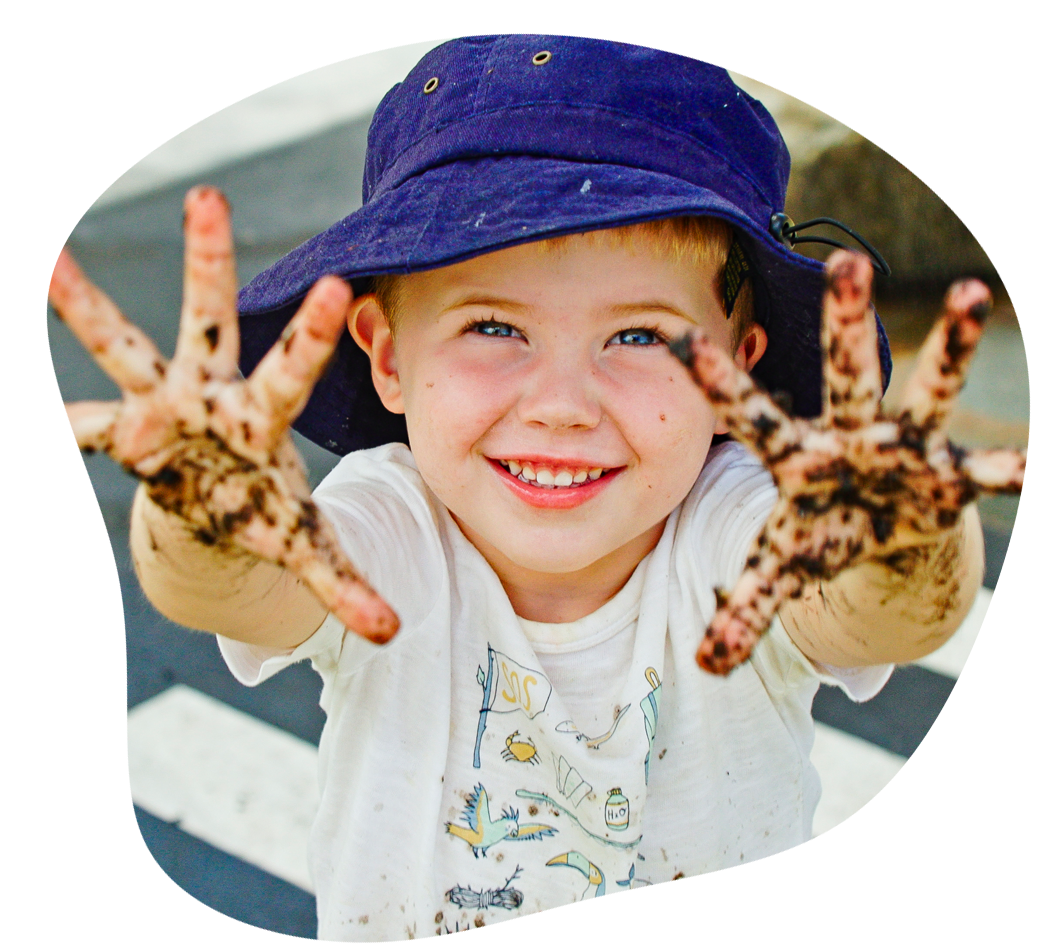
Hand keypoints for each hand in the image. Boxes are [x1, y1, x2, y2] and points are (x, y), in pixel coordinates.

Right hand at [49, 187, 398, 643]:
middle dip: (209, 263)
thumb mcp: (306, 546)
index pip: (292, 369)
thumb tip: (391, 634)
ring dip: (91, 310)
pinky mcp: (126, 431)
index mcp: (264, 416)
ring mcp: (164, 407)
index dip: (310, 333)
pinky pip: (84, 424)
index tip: (335, 284)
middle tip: (210, 195)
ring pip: (128, 346)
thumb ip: (346, 585)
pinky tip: (56, 422)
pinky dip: (67, 425)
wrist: (221, 512)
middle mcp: (213, 395)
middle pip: (211, 321)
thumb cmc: (268, 513)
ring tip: (52, 263)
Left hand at [670, 250, 1037, 675]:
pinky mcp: (950, 472)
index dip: (718, 382)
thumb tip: (708, 668)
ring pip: (926, 391)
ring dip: (950, 349)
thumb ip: (743, 612)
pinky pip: (990, 468)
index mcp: (795, 458)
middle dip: (845, 322)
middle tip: (847, 258)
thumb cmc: (817, 535)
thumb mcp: (778, 570)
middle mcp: (849, 438)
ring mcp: (903, 448)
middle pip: (845, 375)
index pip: (749, 414)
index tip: (678, 338)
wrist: (876, 533)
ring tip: (970, 295)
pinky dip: (1014, 473)